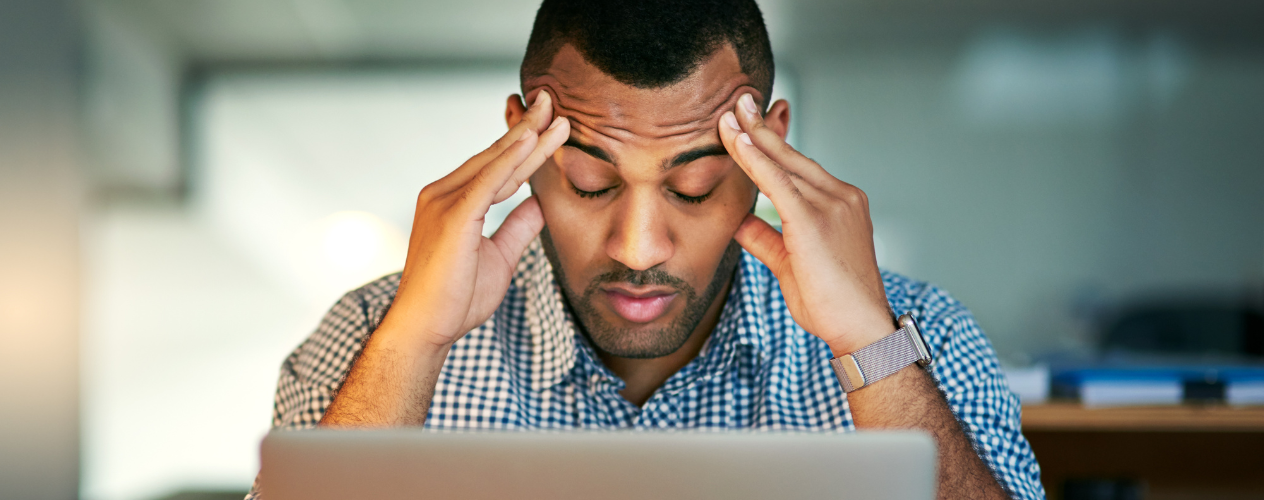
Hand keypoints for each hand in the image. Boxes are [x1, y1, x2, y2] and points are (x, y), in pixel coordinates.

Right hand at [377, 91, 569, 349]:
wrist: (425, 328)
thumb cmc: (456, 298)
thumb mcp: (500, 257)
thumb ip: (517, 227)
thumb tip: (539, 203)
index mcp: (454, 202)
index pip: (499, 167)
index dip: (526, 146)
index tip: (551, 125)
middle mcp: (443, 193)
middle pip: (495, 156)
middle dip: (527, 129)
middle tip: (552, 100)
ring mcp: (443, 202)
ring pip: (494, 163)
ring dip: (526, 137)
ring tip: (553, 113)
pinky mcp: (451, 216)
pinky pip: (486, 182)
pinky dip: (509, 160)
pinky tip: (529, 141)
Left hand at [718, 94, 893, 355]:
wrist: (860, 328)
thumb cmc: (831, 303)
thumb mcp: (790, 263)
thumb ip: (765, 238)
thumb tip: (739, 221)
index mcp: (841, 203)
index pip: (799, 167)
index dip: (774, 144)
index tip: (752, 122)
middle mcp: (840, 196)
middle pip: (792, 155)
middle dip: (762, 127)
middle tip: (739, 100)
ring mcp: (831, 205)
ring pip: (783, 163)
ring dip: (753, 136)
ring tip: (730, 113)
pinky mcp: (814, 220)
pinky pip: (777, 183)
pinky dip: (755, 160)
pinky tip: (738, 141)